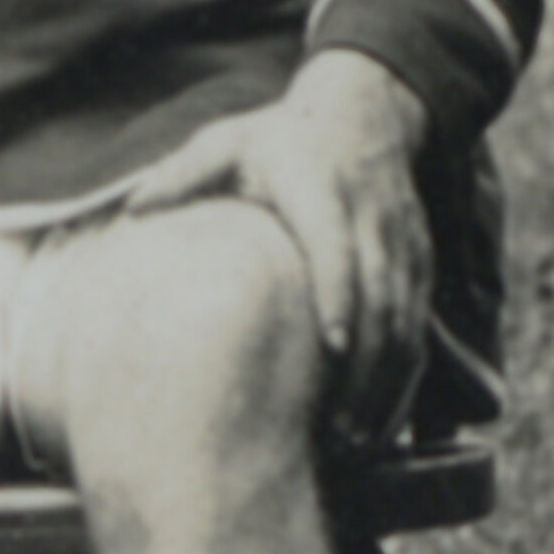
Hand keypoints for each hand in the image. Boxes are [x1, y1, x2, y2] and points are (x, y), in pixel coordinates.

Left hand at [120, 49, 431, 438]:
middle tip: (336, 435)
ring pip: (407, 322)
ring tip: (355, 443)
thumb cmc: (280, 136)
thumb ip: (183, 175)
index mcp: (320, 190)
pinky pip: (421, 326)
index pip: (339, 248)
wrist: (366, 109)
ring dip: (387, 385)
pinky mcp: (420, 261)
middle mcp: (370, 219)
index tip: (333, 349)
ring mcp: (402, 243)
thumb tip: (132, 215)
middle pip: (381, 301)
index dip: (340, 297)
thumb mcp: (227, 141)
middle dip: (365, 370)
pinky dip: (406, 376)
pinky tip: (383, 421)